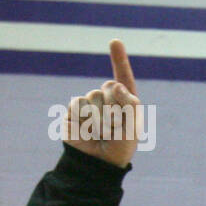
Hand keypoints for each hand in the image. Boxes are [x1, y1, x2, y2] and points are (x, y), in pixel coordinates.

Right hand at [64, 40, 140, 168]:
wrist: (96, 163)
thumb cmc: (119, 147)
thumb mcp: (132, 128)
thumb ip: (130, 104)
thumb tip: (116, 84)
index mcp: (125, 102)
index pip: (123, 78)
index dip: (119, 60)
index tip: (114, 41)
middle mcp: (108, 100)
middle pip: (110, 86)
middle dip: (114, 105)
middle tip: (115, 126)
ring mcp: (90, 104)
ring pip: (94, 95)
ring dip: (100, 115)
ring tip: (102, 131)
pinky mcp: (74, 110)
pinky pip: (78, 102)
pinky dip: (85, 116)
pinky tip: (87, 129)